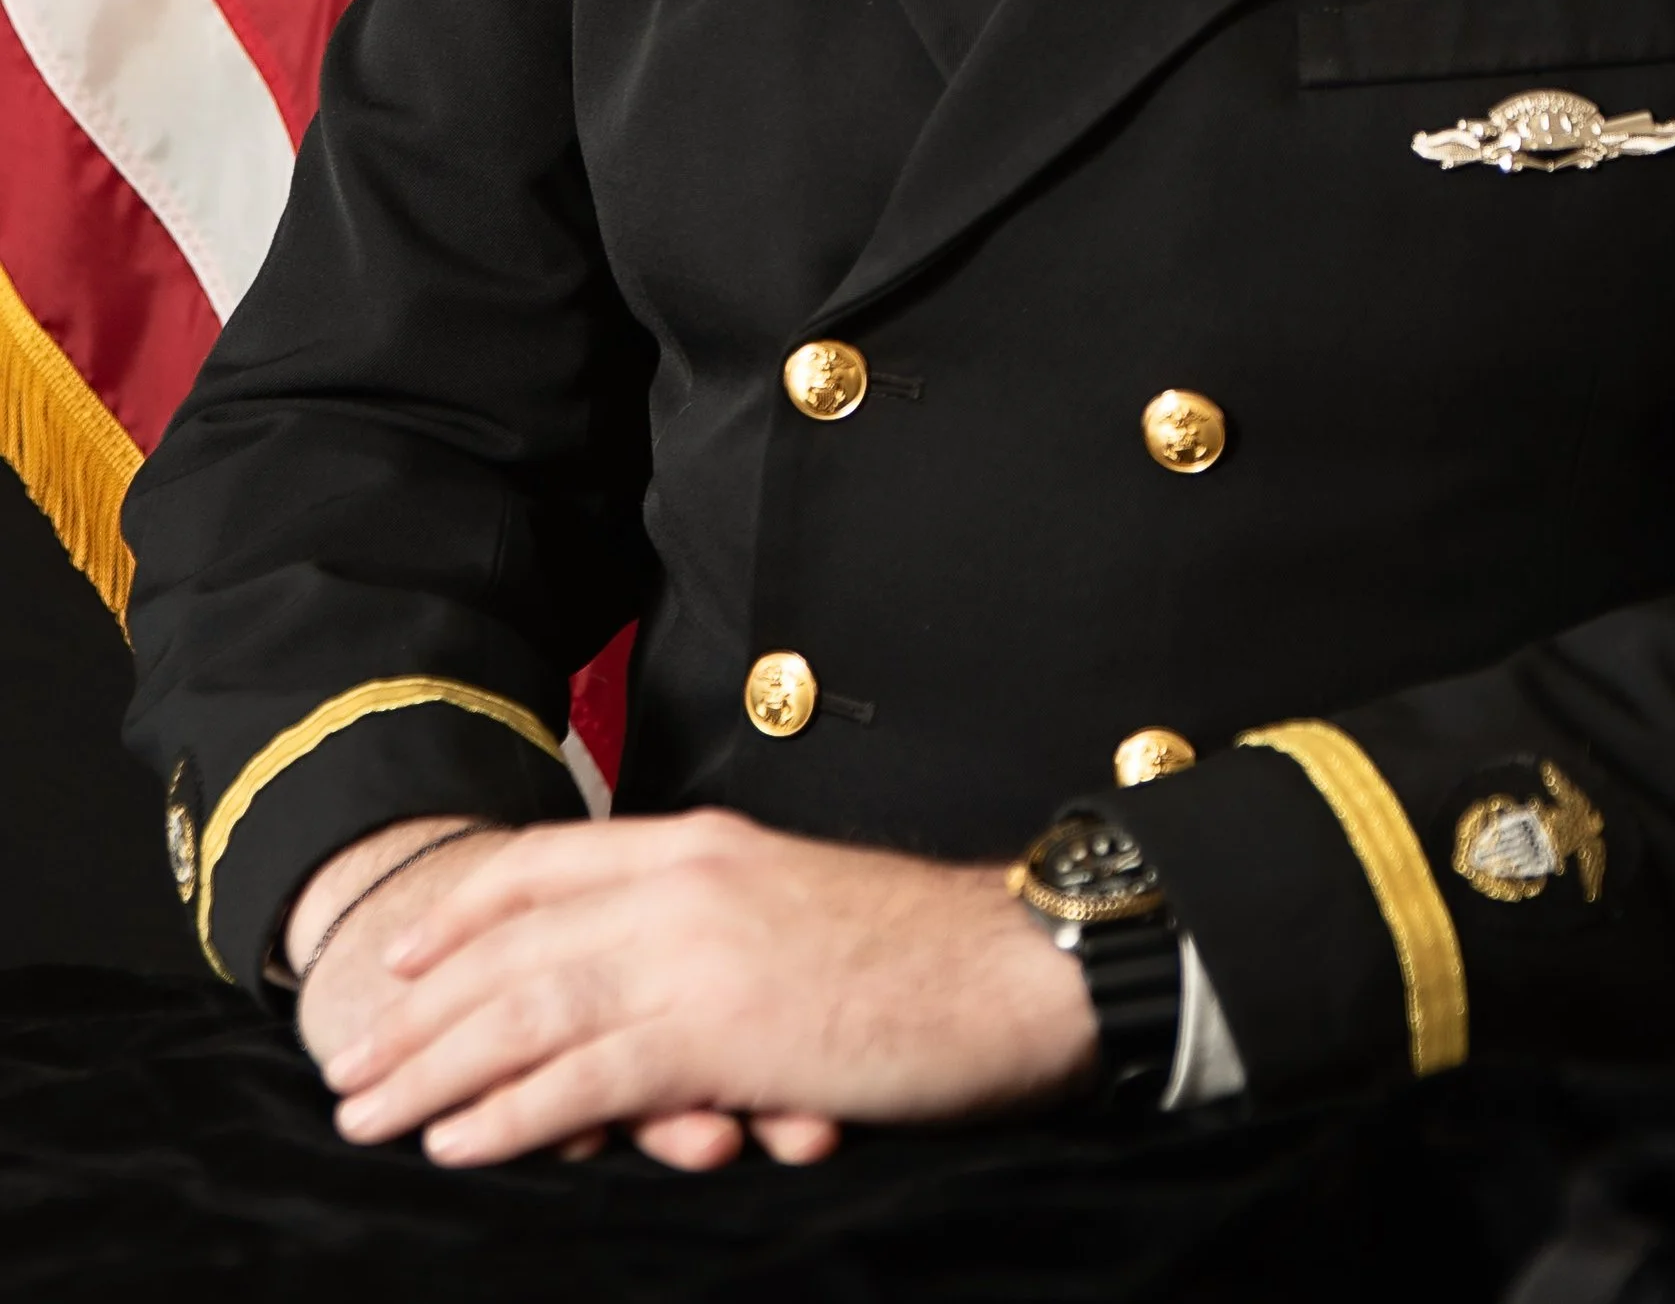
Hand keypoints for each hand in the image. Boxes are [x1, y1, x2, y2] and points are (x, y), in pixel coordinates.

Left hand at [316, 809, 1099, 1169]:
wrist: (1012, 965)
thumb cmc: (923, 952)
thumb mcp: (797, 911)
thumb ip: (715, 933)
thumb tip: (647, 994)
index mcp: (705, 845)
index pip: (551, 864)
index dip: (465, 910)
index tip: (402, 954)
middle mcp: (685, 884)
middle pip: (516, 943)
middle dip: (420, 1008)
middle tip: (350, 1062)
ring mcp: (698, 955)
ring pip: (527, 1010)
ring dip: (434, 1066)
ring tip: (369, 1112)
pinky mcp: (720, 1034)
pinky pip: (585, 1078)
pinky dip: (510, 1114)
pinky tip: (457, 1142)